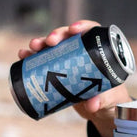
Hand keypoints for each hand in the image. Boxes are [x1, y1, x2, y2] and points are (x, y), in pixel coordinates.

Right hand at [17, 20, 129, 136]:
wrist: (103, 110)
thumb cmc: (113, 99)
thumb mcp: (111, 99)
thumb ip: (103, 100)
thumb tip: (92, 105)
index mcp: (101, 52)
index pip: (93, 32)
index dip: (83, 26)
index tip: (73, 30)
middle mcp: (84, 52)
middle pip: (70, 37)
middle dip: (58, 35)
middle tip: (49, 42)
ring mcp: (70, 60)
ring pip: (54, 46)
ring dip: (41, 44)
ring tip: (31, 48)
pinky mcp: (59, 70)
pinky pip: (44, 60)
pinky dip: (33, 56)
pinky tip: (23, 56)